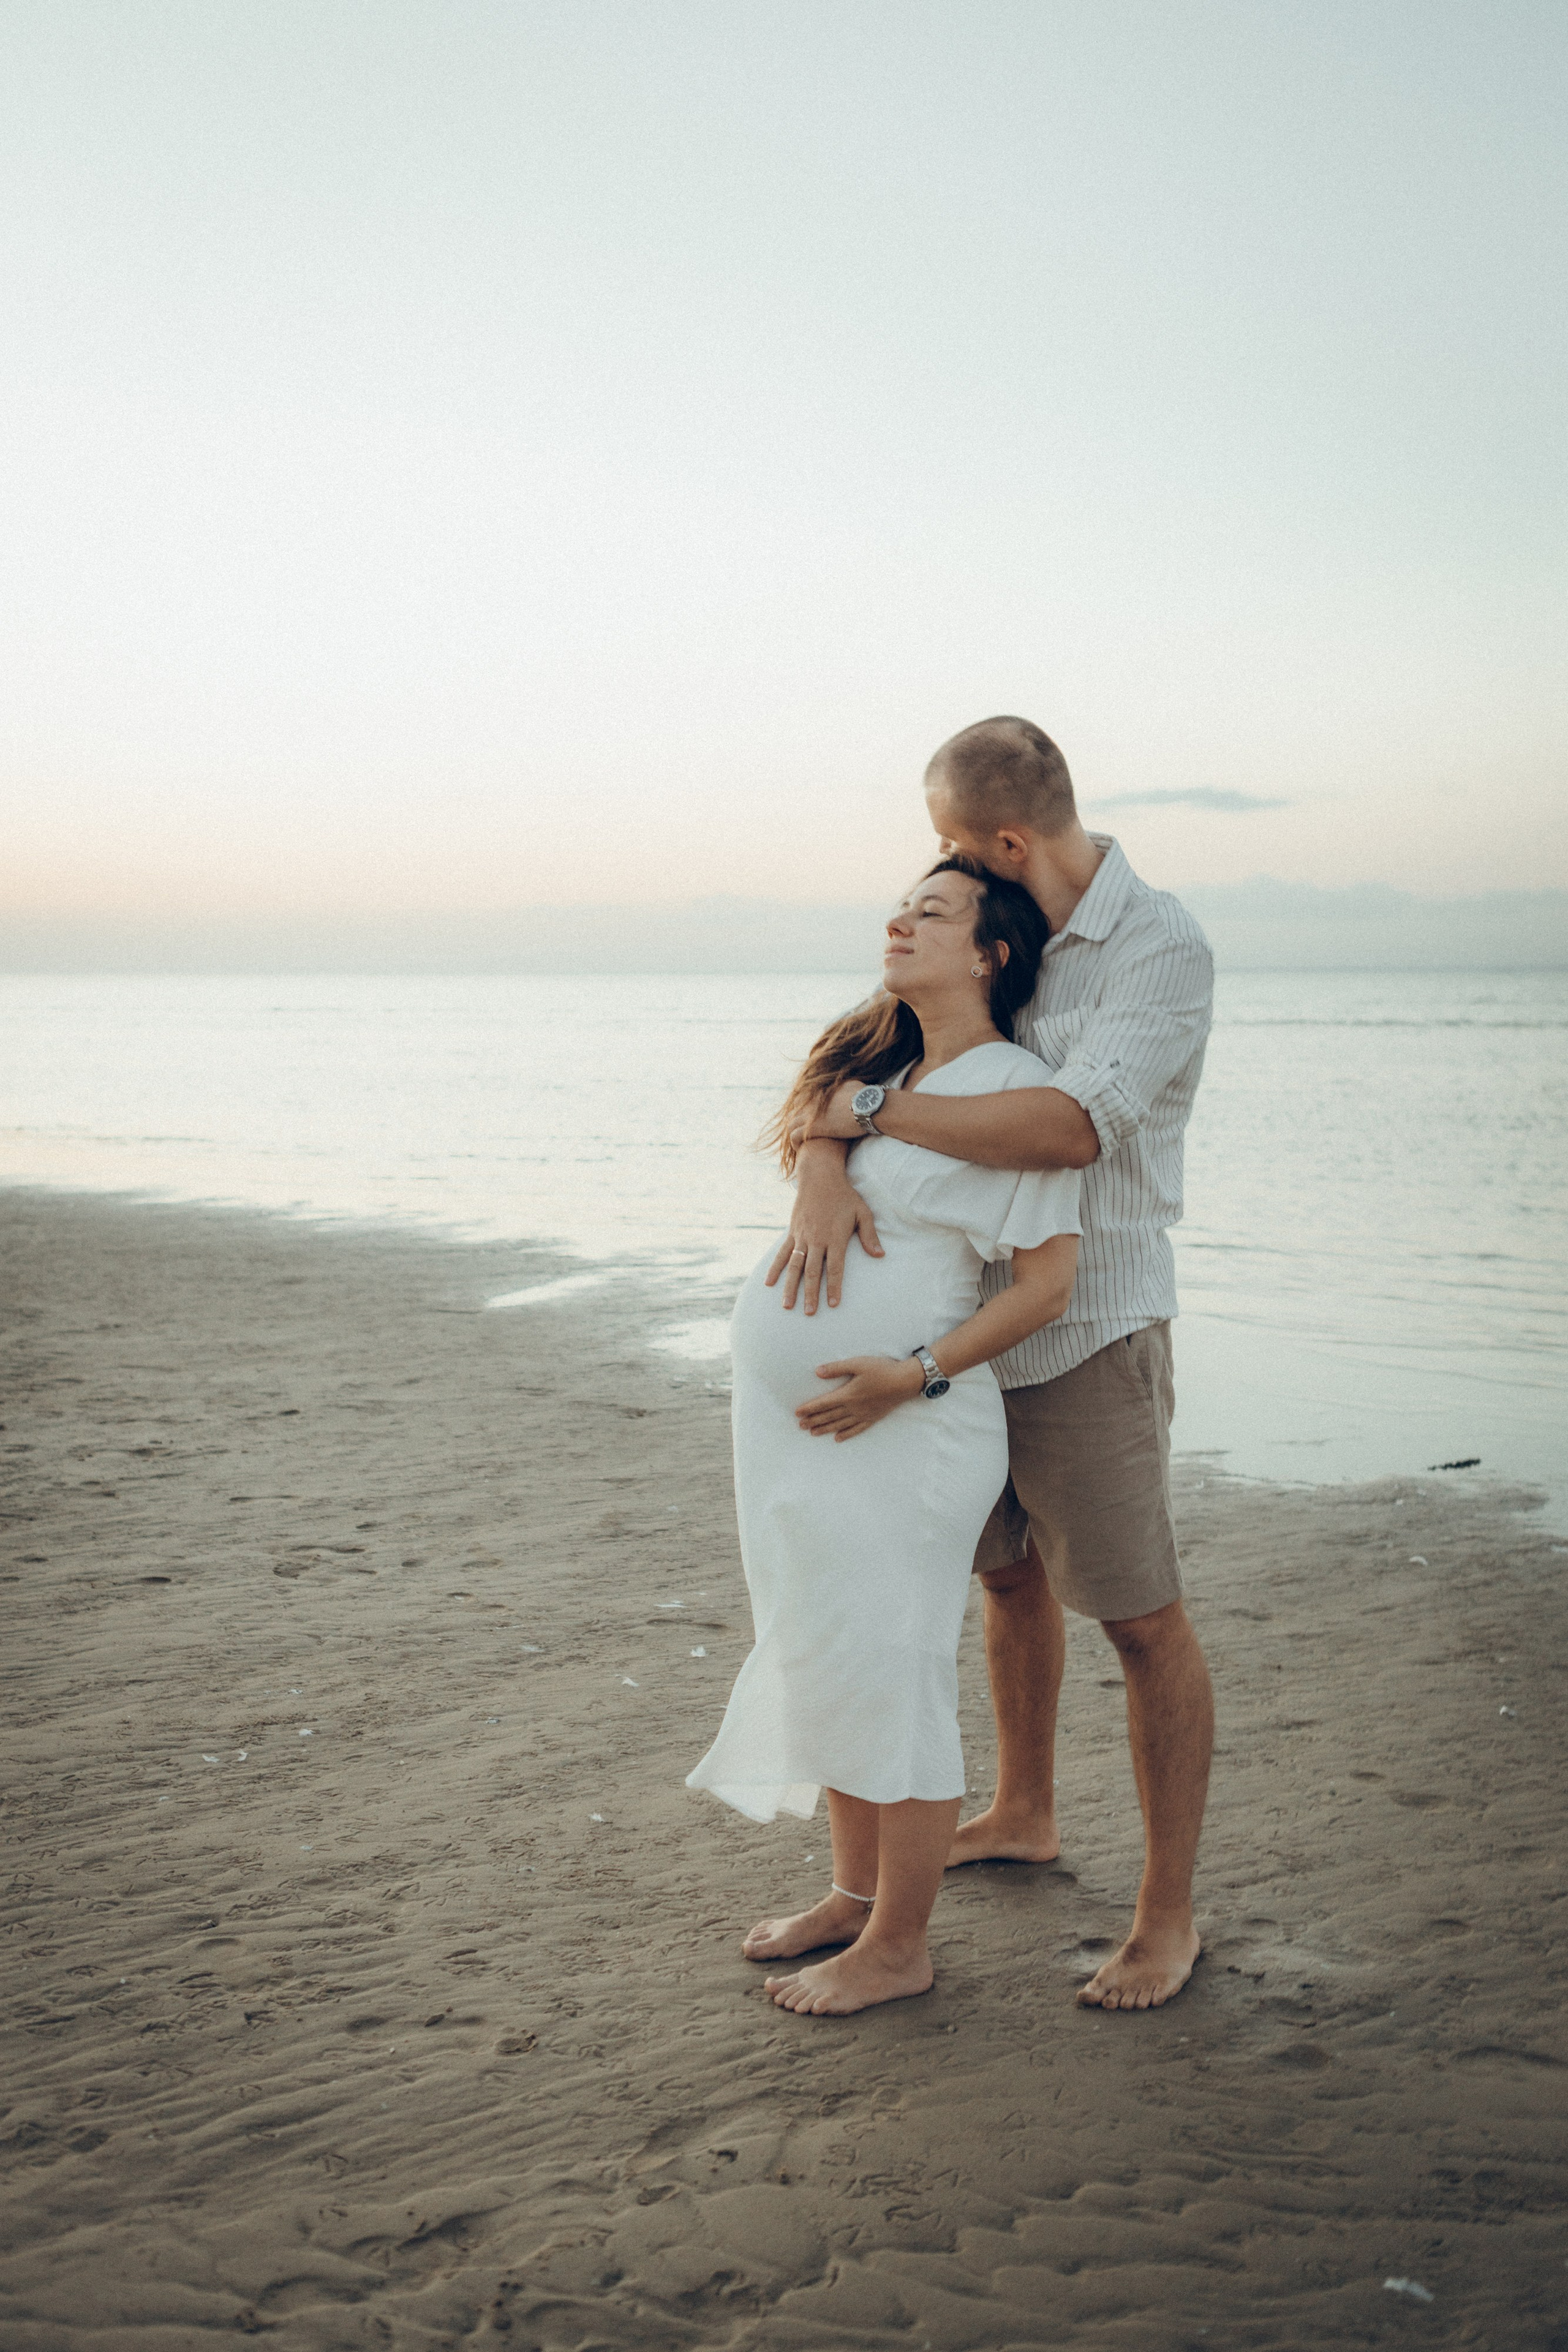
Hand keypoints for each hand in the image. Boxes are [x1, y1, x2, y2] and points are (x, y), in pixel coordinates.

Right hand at [764, 1146, 882, 1312]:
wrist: (819, 1177)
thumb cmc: (845, 1196)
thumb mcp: (863, 1212)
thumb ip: (870, 1235)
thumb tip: (880, 1255)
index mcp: (835, 1237)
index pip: (834, 1268)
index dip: (833, 1287)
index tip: (833, 1304)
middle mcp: (816, 1239)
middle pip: (812, 1271)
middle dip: (810, 1294)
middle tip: (809, 1313)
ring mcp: (801, 1237)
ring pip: (794, 1266)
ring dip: (790, 1287)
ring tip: (787, 1306)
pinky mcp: (792, 1232)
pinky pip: (782, 1253)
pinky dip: (775, 1269)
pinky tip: (769, 1283)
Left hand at [795, 1354, 923, 1440]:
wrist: (905, 1381)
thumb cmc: (882, 1370)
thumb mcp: (858, 1364)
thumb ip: (837, 1368)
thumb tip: (818, 1372)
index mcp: (848, 1394)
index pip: (823, 1403)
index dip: (809, 1408)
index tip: (797, 1413)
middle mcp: (853, 1408)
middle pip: (829, 1416)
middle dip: (813, 1420)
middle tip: (800, 1426)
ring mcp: (863, 1415)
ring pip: (840, 1424)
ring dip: (825, 1429)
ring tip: (812, 1433)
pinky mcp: (873, 1418)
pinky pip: (856, 1429)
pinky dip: (846, 1434)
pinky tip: (837, 1438)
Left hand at [799, 1080, 870, 1141]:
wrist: (868, 1108)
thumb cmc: (868, 1100)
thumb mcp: (855, 1086)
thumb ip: (847, 1087)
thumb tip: (849, 1087)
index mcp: (824, 1093)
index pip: (807, 1100)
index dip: (806, 1111)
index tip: (809, 1120)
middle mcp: (814, 1101)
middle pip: (796, 1111)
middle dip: (797, 1122)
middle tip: (802, 1133)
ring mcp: (811, 1114)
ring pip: (792, 1123)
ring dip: (793, 1133)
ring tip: (798, 1144)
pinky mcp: (812, 1127)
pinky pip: (794, 1135)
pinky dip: (794, 1142)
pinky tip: (799, 1149)